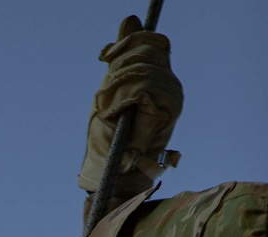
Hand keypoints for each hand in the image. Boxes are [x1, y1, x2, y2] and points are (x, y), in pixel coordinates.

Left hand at [78, 15, 182, 201]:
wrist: (110, 178)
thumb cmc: (107, 142)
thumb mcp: (109, 91)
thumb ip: (121, 57)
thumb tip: (130, 18)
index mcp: (157, 80)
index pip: (150, 41)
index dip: (127, 45)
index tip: (107, 59)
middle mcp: (169, 87)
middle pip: (147, 50)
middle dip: (119, 70)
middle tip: (106, 101)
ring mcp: (171, 97)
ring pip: (143, 68)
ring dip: (117, 88)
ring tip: (110, 113)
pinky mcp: (167, 110)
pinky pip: (142, 86)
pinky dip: (122, 97)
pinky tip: (116, 115)